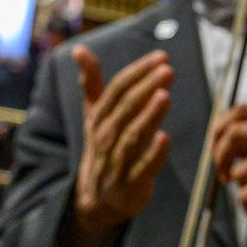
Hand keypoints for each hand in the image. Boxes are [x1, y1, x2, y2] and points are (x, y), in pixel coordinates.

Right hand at [61, 48, 171, 246]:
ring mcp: (116, 162)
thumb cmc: (103, 147)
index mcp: (99, 118)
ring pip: (132, 136)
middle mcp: (105, 137)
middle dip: (146, 88)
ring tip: (165, 96)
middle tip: (167, 70)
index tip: (162, 56)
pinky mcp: (130, 185)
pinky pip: (142, 168)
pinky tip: (165, 138)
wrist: (98, 198)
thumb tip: (79, 49)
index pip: (117, 89)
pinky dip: (153, 154)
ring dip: (149, 116)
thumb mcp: (95, 115)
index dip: (138, 71)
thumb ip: (92, 82)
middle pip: (125, 109)